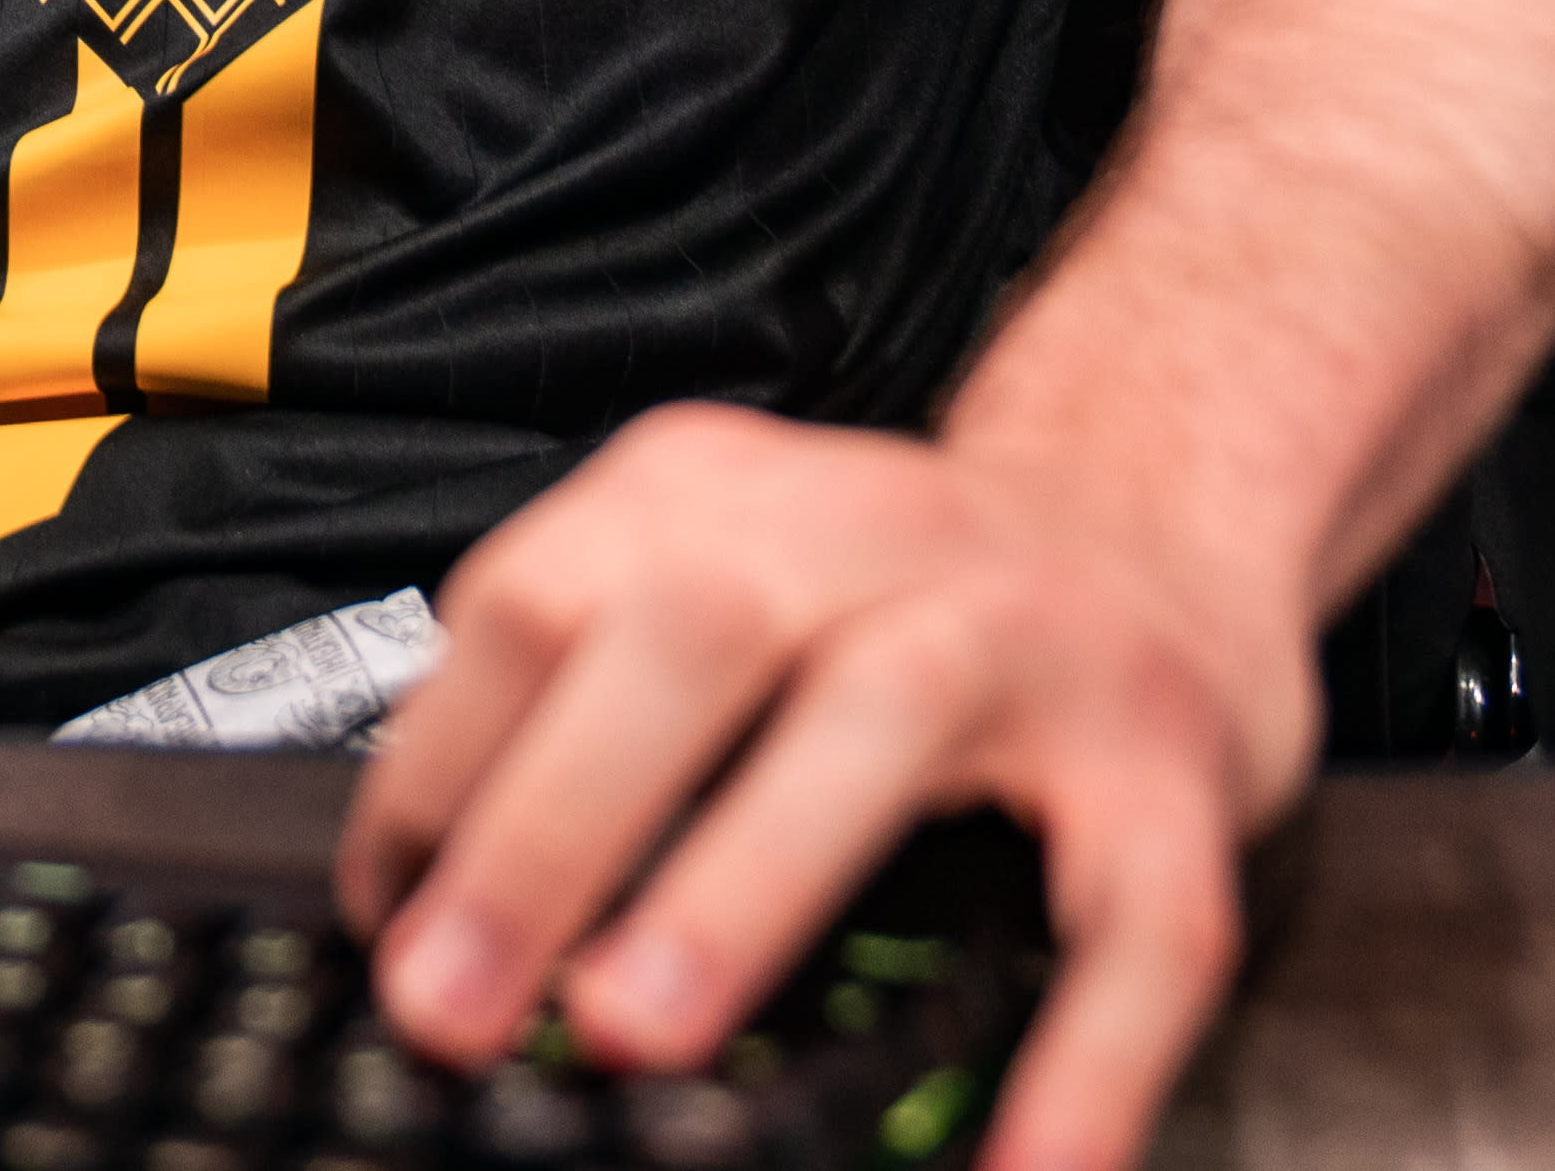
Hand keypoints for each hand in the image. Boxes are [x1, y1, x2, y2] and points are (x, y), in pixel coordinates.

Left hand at [332, 405, 1316, 1170]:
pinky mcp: (1170, 769)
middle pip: (687, 630)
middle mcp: (878, 533)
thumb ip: (595, 698)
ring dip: (743, 880)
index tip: (384, 919)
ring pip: (883, 721)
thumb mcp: (733, 576)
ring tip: (635, 1028)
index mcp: (732, 496)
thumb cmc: (906, 601)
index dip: (439, 764)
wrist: (1165, 536)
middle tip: (455, 995)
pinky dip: (1077, 1058)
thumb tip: (430, 912)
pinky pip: (1134, 919)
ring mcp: (1036, 636)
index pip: (537, 597)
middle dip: (549, 820)